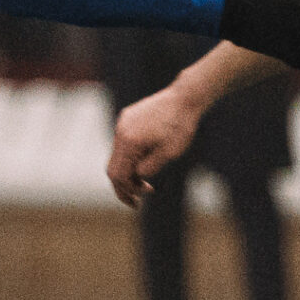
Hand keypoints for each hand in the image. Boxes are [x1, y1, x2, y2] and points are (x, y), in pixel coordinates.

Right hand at [109, 88, 206, 207]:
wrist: (185, 98)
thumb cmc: (180, 126)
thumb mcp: (168, 154)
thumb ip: (148, 168)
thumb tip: (136, 177)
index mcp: (129, 142)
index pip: (117, 175)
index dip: (126, 191)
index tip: (138, 201)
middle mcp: (121, 131)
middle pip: (113, 166)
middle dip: (124, 185)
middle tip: (137, 200)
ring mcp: (123, 123)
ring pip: (117, 155)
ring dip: (128, 171)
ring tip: (144, 183)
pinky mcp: (128, 118)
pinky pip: (123, 143)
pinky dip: (130, 157)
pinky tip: (144, 162)